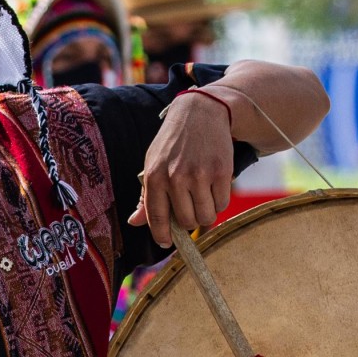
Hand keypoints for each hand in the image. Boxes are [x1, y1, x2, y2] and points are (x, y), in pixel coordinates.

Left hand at [129, 92, 235, 247]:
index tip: (166, 243)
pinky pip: (222, 203)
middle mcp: (176, 178)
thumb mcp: (152, 164)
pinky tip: (213, 187)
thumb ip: (146, 196)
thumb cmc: (173, 143)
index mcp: (154, 177)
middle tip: (190, 209)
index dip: (162, 235)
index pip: (156, 218)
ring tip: (202, 197)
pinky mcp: (222, 171)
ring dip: (205, 213)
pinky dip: (219, 201)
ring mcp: (200, 175)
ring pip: (206, 216)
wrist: (200, 114)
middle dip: (189, 222)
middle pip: (186, 222)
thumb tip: (135, 222)